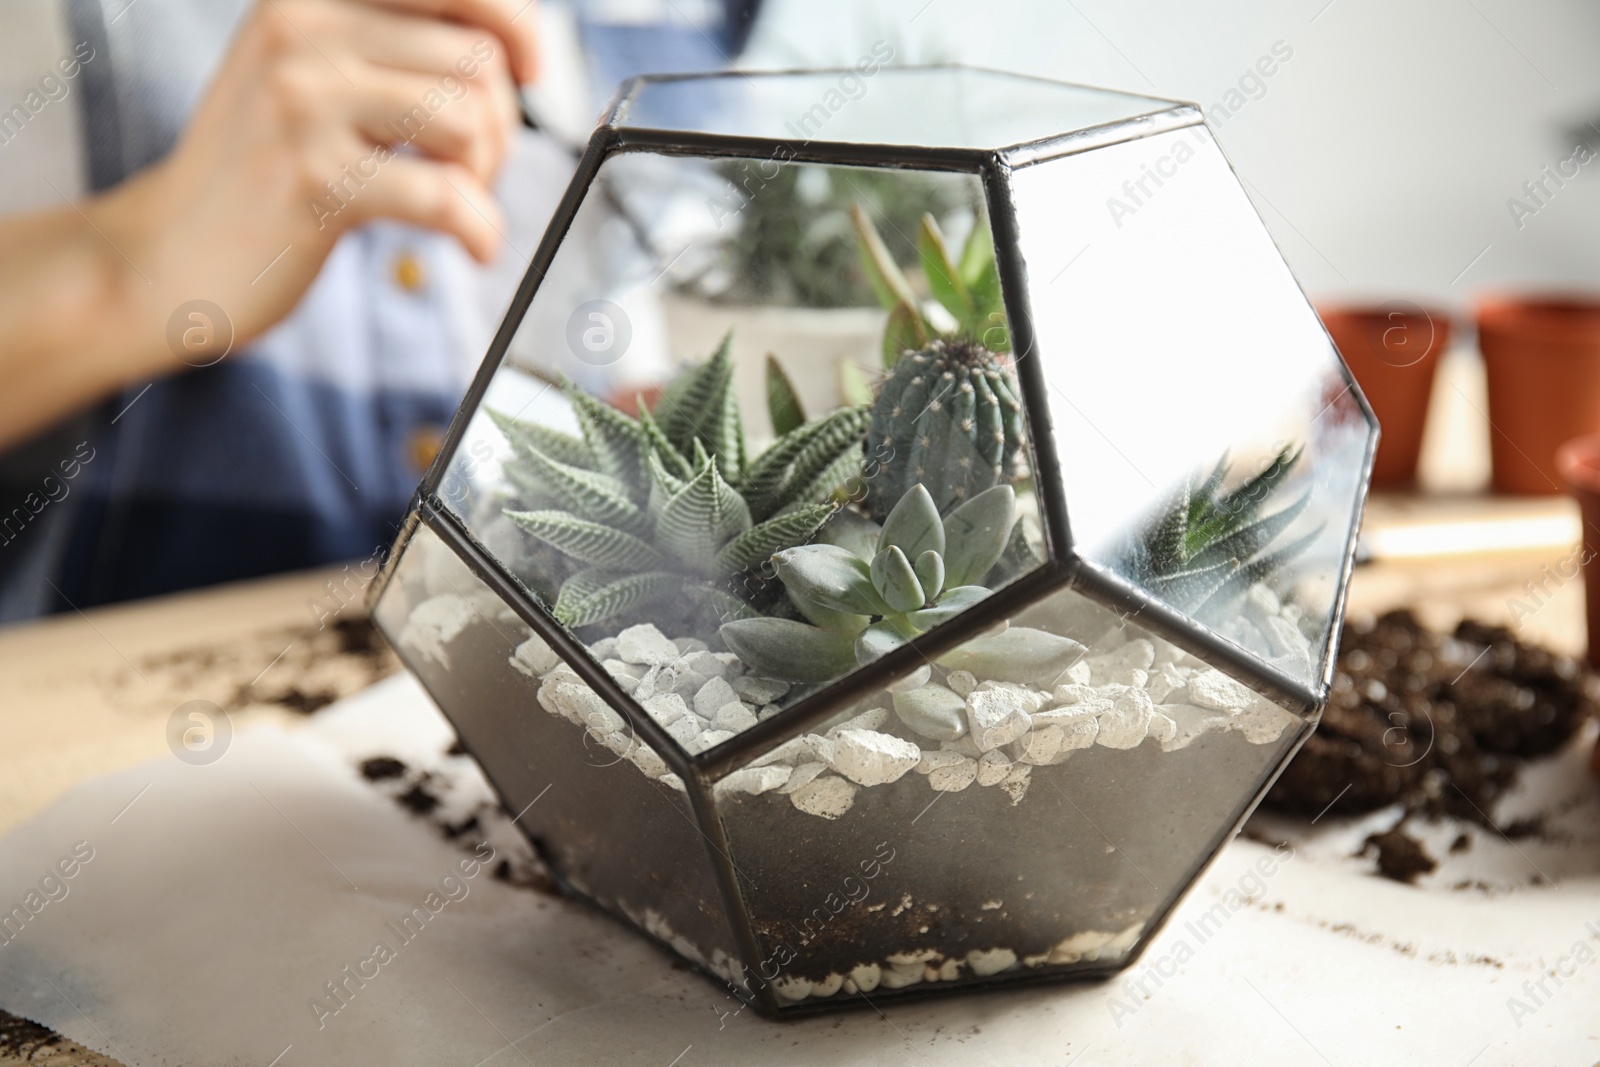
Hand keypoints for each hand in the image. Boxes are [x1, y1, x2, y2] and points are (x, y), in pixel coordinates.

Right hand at [96, 0, 538, 362]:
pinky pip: (444, 194)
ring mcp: (302, 101)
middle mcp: (301, 29)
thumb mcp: (312, 75)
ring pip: (468, 118)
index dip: (516, 21)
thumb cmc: (263, 171)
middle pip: (476, 58)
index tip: (532, 67)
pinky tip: (473, 245)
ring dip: (486, 174)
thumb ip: (391, 45)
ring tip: (459, 201)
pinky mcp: (312, 179)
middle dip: (502, 123)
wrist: (166, 254)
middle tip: (475, 168)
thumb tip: (513, 43)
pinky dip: (479, 228)